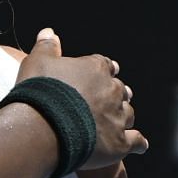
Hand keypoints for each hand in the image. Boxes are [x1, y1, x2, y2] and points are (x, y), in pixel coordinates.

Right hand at [16, 27, 145, 167]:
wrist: (42, 129)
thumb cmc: (39, 93)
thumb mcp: (36, 63)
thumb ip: (46, 47)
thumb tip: (49, 32)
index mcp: (96, 69)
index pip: (105, 65)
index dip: (104, 70)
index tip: (106, 72)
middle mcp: (112, 91)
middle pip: (120, 90)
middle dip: (116, 94)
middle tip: (112, 99)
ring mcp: (118, 118)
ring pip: (129, 114)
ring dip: (124, 116)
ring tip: (120, 122)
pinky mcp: (118, 143)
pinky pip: (135, 141)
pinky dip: (139, 143)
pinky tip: (141, 145)